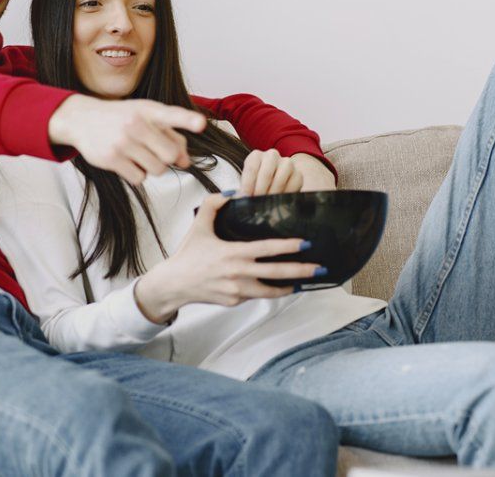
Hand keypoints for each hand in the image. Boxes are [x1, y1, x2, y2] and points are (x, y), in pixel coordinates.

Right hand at [49, 95, 206, 184]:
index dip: (188, 120)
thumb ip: (172, 136)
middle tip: (154, 150)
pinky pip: (139, 179)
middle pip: (170, 155)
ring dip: (153, 167)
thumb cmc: (123, 118)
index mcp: (149, 110)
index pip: (172, 115)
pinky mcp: (111, 159)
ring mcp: (122, 142)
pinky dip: (137, 174)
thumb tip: (185, 162)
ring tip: (138, 153)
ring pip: (157, 170)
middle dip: (167, 158)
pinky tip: (127, 161)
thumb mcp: (147, 118)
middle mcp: (136, 124)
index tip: (200, 124)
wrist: (82, 119)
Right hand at [133, 194, 323, 322]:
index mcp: (233, 253)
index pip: (267, 249)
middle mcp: (238, 274)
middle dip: (301, 271)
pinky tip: (279, 286)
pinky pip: (255, 295)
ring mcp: (237, 290)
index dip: (289, 246)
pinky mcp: (234, 301)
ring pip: (270, 291)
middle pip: (277, 273)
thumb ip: (214, 204)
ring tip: (304, 282)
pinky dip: (267, 290)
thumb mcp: (199, 225)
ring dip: (289, 286)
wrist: (174, 284)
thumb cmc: (189, 254)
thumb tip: (234, 193)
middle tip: (320, 268)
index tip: (306, 243)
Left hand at [240, 149, 335, 195]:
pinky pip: (294, 183)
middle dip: (261, 190)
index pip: (251, 168)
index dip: (248, 184)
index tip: (246, 197)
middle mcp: (272, 155)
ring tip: (268, 203)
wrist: (272, 187)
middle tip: (257, 202)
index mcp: (256, 156)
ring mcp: (287, 163)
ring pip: (281, 177)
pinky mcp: (298, 174)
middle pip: (266, 172)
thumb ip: (243, 191)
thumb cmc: (255, 187)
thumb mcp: (247, 186)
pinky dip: (286, 194)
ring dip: (273, 192)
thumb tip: (239, 199)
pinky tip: (280, 201)